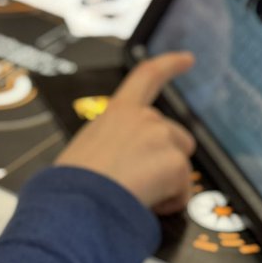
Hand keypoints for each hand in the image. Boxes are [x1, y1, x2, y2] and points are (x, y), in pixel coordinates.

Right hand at [55, 52, 196, 213]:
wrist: (78, 203)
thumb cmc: (74, 183)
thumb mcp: (89, 148)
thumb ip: (116, 143)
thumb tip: (127, 165)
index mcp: (118, 111)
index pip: (147, 76)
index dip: (169, 65)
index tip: (187, 58)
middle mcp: (144, 117)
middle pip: (175, 137)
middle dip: (166, 161)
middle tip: (136, 182)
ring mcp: (161, 138)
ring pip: (180, 165)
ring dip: (166, 183)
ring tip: (134, 194)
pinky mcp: (176, 163)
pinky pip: (182, 192)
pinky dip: (167, 203)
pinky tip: (142, 203)